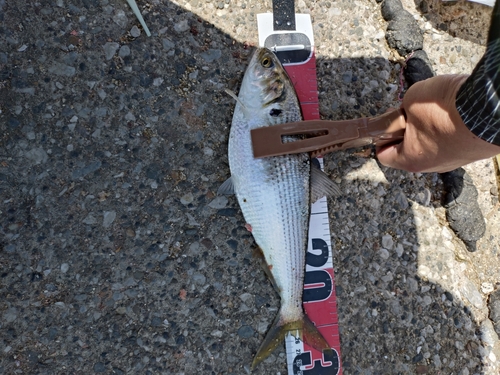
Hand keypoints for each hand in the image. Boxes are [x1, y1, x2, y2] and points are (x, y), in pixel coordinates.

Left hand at [376, 74, 499, 172]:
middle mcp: (432, 166)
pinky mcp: (473, 153)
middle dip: (405, 131)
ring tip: (434, 111)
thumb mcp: (410, 100)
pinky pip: (452, 142)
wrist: (490, 108)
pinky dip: (448, 130)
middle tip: (409, 112)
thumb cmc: (445, 108)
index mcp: (411, 160)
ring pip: (431, 146)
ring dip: (428, 130)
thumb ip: (401, 110)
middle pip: (408, 151)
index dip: (380, 138)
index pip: (384, 156)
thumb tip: (407, 110)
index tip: (384, 124)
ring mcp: (455, 161)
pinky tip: (452, 114)